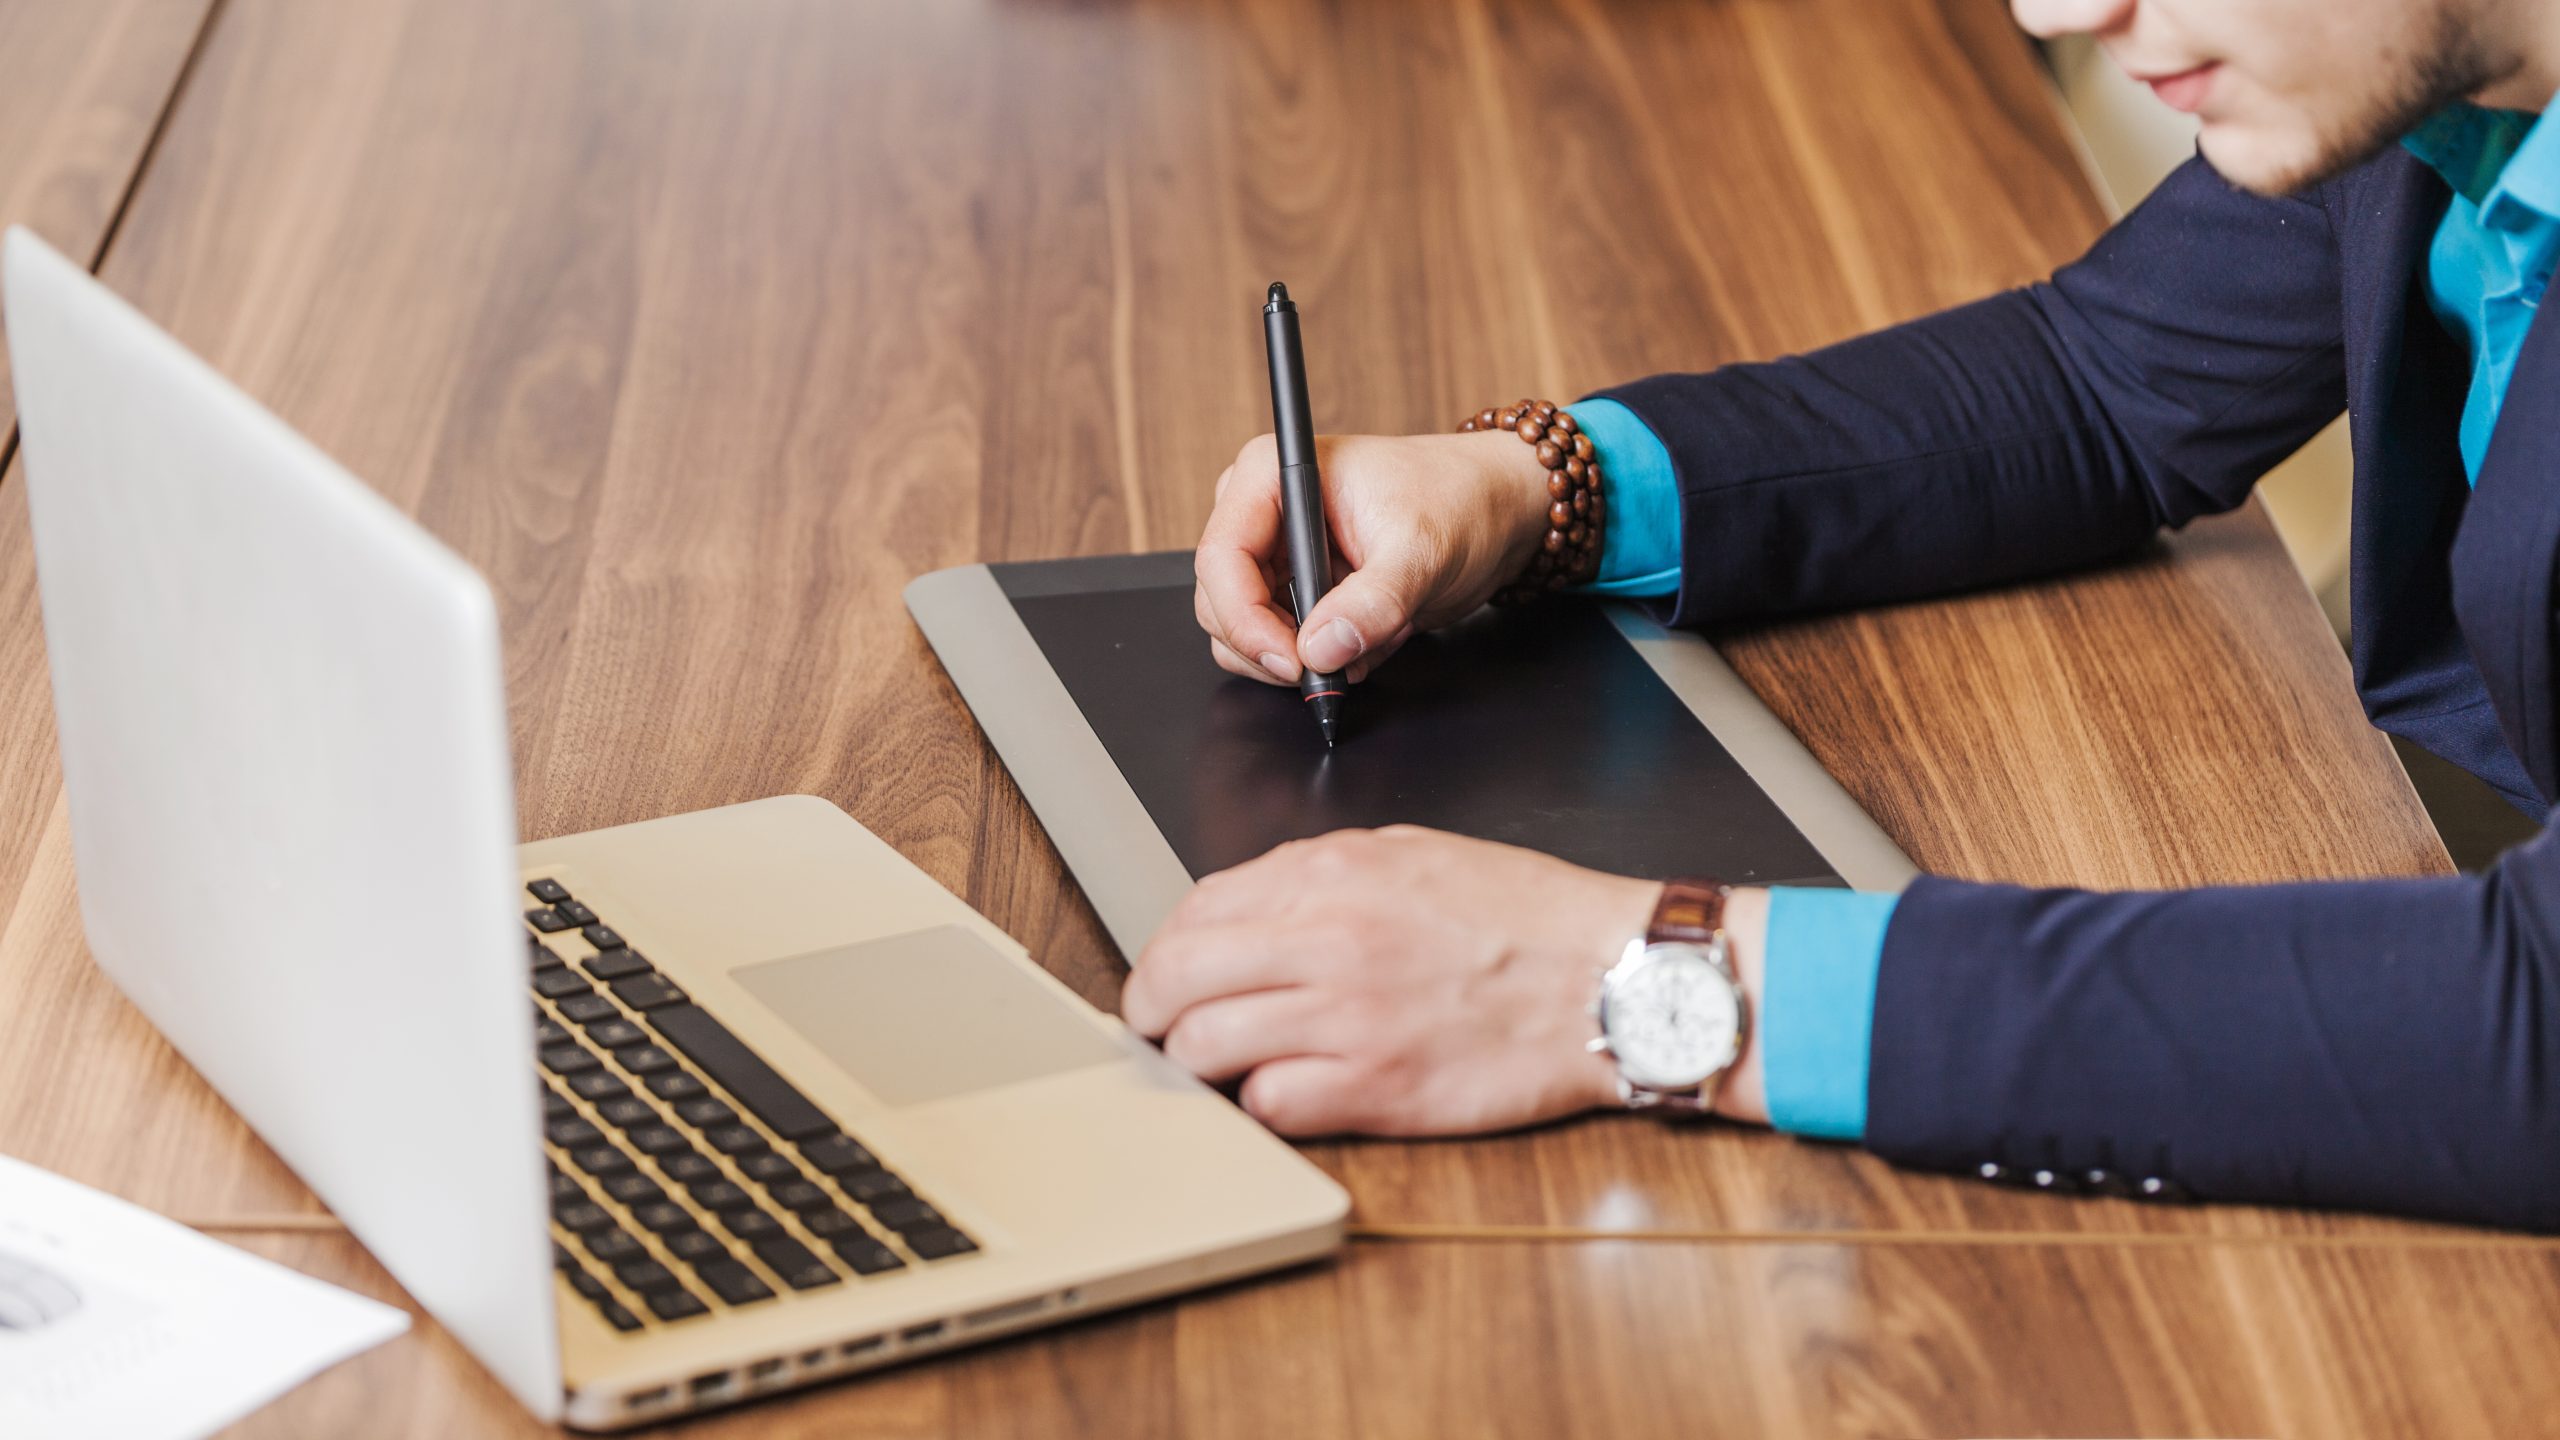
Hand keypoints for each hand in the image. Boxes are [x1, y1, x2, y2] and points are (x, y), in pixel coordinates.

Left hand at [1121, 825, 1771, 1136]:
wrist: (1612, 978)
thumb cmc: (1527, 918)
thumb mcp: (1411, 855)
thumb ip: (1319, 876)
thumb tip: (1244, 909)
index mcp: (1330, 875)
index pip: (1194, 912)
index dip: (1165, 951)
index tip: (1169, 975)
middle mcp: (1327, 938)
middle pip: (1174, 978)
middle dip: (1150, 1010)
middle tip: (1157, 1029)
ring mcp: (1347, 1016)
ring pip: (1204, 1046)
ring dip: (1197, 1063)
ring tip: (1217, 1068)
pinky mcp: (1375, 1087)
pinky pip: (1268, 1104)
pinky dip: (1259, 1105)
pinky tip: (1283, 1093)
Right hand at [1193, 431, 1552, 685]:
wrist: (1498, 509)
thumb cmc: (1461, 499)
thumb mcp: (1422, 550)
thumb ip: (1372, 602)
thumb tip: (1321, 649)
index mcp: (1275, 473)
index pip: (1221, 557)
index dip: (1245, 620)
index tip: (1292, 661)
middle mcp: (1264, 511)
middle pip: (1220, 602)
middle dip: (1274, 647)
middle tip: (1334, 667)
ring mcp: (1276, 553)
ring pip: (1242, 632)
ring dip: (1302, 658)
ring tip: (1369, 638)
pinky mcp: (1297, 588)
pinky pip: (1278, 644)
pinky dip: (1321, 660)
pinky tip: (1369, 639)